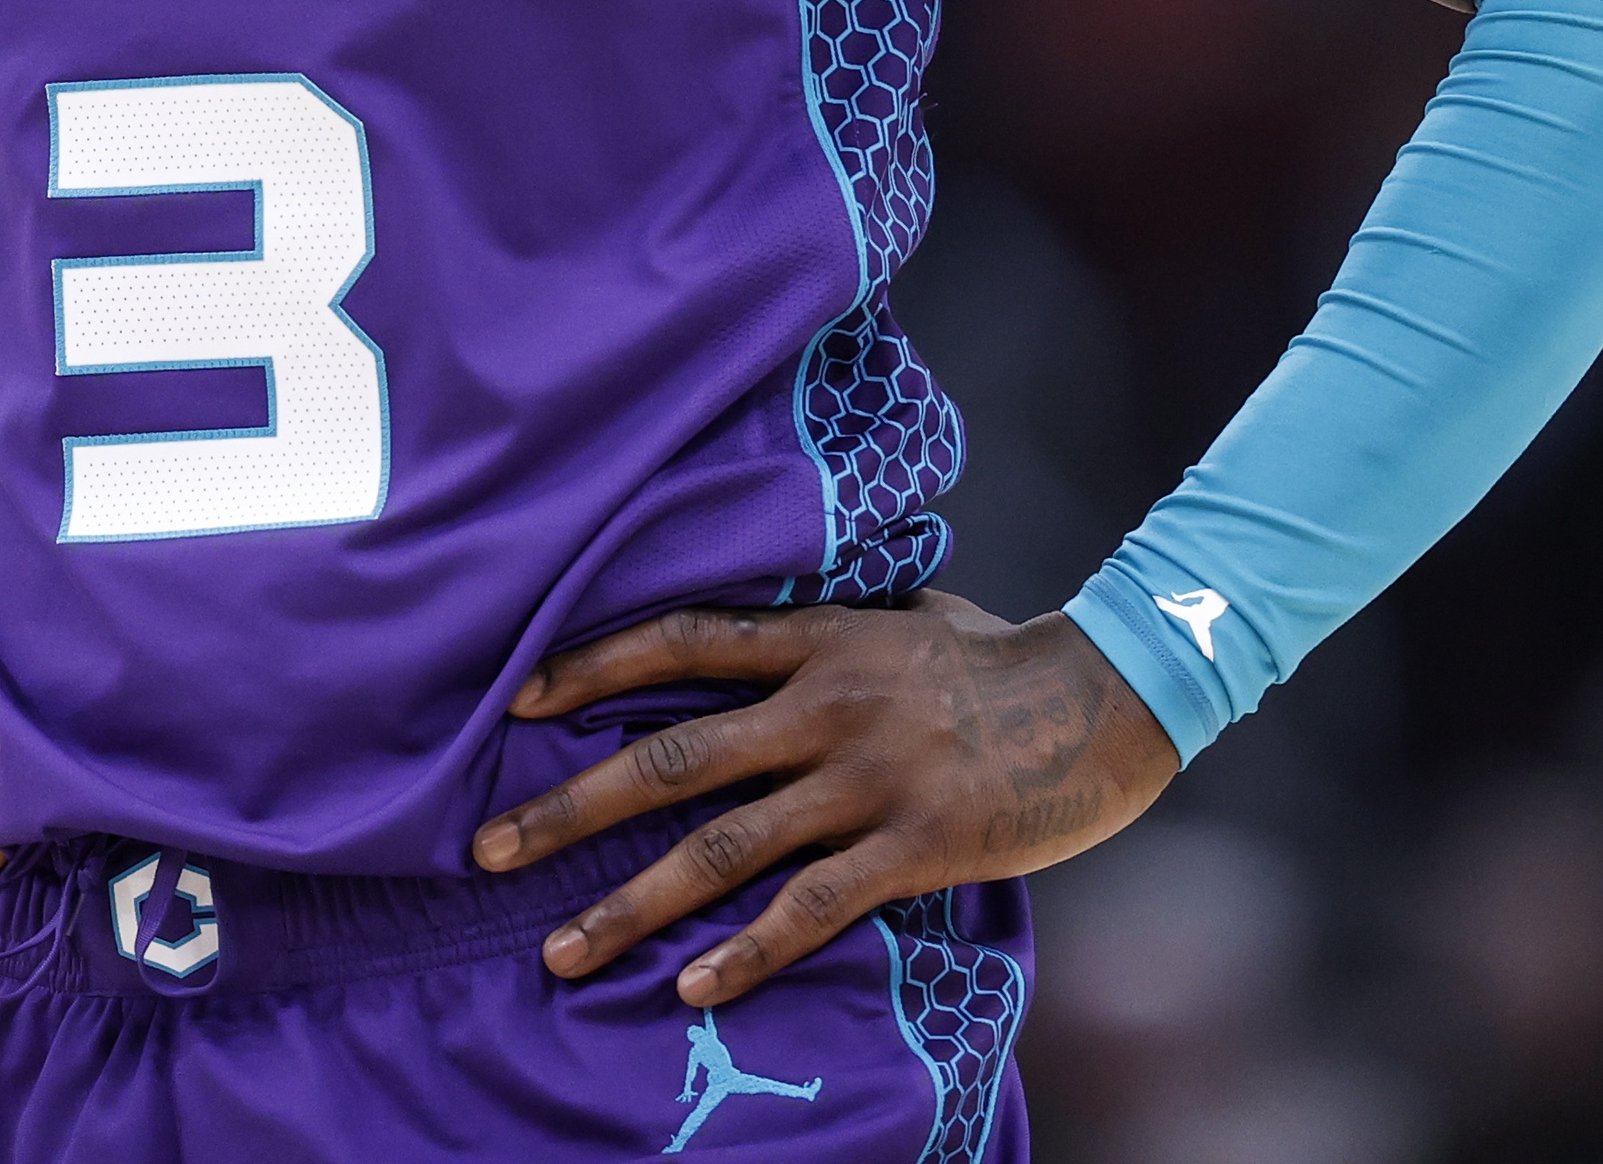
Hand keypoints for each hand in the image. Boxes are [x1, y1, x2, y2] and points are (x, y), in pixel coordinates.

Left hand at [472, 596, 1178, 1007]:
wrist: (1114, 694)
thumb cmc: (1005, 653)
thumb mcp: (906, 613)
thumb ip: (834, 624)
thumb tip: (778, 621)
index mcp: (818, 638)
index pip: (678, 641)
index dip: (592, 668)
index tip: (517, 700)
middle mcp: (824, 705)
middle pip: (669, 760)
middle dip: (568, 810)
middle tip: (488, 852)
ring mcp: (866, 779)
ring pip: (721, 849)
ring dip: (630, 906)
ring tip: (560, 950)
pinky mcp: (914, 846)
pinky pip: (810, 909)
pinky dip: (745, 953)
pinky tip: (692, 989)